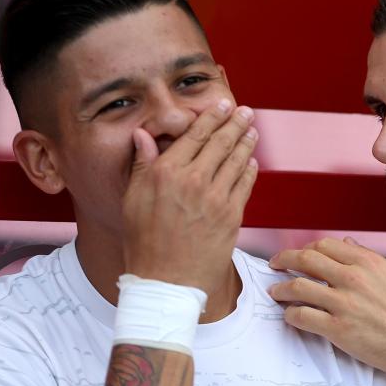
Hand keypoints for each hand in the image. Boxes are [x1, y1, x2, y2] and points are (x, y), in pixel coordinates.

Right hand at [122, 99, 257, 291]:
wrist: (167, 281)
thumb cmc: (144, 242)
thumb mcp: (133, 199)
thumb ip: (142, 164)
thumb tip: (143, 135)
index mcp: (166, 172)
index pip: (195, 135)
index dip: (212, 117)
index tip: (222, 104)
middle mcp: (193, 180)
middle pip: (221, 142)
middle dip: (235, 122)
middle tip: (245, 111)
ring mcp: (216, 198)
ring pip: (237, 160)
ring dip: (246, 142)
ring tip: (252, 130)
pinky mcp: (232, 215)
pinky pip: (245, 185)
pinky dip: (250, 169)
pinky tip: (252, 161)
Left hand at [268, 237, 385, 379]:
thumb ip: (369, 259)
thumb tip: (348, 245)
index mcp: (367, 262)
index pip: (325, 245)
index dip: (307, 248)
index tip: (300, 255)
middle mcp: (352, 278)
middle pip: (306, 259)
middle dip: (284, 259)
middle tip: (275, 265)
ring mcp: (344, 304)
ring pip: (298, 287)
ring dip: (281, 288)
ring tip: (275, 292)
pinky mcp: (338, 330)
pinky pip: (302, 317)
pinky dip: (290, 315)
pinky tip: (290, 316)